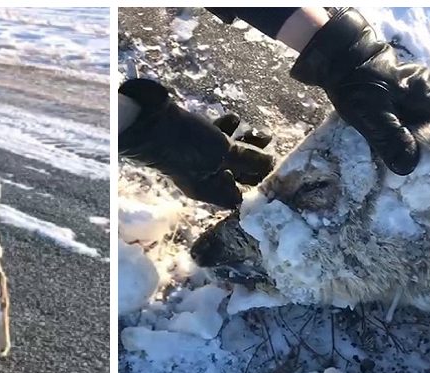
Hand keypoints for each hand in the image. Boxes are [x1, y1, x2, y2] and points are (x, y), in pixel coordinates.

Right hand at [119, 79, 274, 207]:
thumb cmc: (187, 145)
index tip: (276, 174)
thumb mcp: (222, 153)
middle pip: (237, 173)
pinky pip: (216, 136)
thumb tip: (270, 164)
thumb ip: (248, 159)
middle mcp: (204, 177)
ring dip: (245, 142)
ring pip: (228, 153)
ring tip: (259, 132)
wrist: (153, 122)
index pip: (239, 197)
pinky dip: (227, 129)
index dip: (259, 187)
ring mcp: (198, 158)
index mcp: (209, 190)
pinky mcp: (194, 139)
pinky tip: (233, 119)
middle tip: (272, 150)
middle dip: (255, 161)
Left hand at [290, 8, 429, 174]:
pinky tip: (400, 148)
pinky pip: (411, 115)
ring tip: (417, 163)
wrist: (337, 59)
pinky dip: (408, 131)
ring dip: (422, 138)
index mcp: (428, 92)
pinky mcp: (398, 93)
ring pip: (427, 118)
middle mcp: (426, 89)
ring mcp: (413, 89)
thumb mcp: (374, 116)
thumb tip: (410, 167)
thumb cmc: (359, 85)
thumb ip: (392, 140)